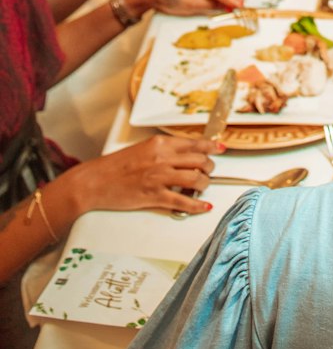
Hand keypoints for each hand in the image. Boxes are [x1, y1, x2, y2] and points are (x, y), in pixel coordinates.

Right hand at [75, 135, 223, 216]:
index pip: (194, 143)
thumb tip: (185, 155)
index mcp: (160, 144)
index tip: (221, 148)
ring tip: (203, 186)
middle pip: (199, 161)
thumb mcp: (143, 149)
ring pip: (195, 179)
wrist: (95, 181)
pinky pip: (182, 202)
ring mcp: (159, 178)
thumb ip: (164, 150)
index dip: (211, 146)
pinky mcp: (153, 196)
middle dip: (209, 167)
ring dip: (205, 184)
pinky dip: (197, 205)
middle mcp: (162, 158)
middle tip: (208, 171)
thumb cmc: (116, 166)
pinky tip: (203, 206)